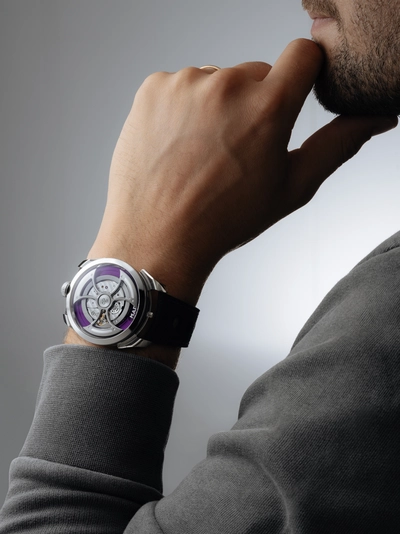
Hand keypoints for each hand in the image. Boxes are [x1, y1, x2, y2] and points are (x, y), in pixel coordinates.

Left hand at [88, 38, 396, 305]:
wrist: (158, 237)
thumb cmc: (224, 219)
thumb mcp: (292, 186)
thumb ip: (338, 143)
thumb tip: (375, 118)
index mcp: (268, 106)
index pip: (304, 54)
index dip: (303, 75)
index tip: (293, 97)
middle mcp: (225, 84)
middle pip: (257, 73)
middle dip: (256, 102)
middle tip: (239, 148)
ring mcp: (184, 83)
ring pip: (217, 80)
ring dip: (218, 106)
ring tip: (204, 152)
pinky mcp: (153, 88)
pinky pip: (182, 85)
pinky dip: (185, 108)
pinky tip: (180, 145)